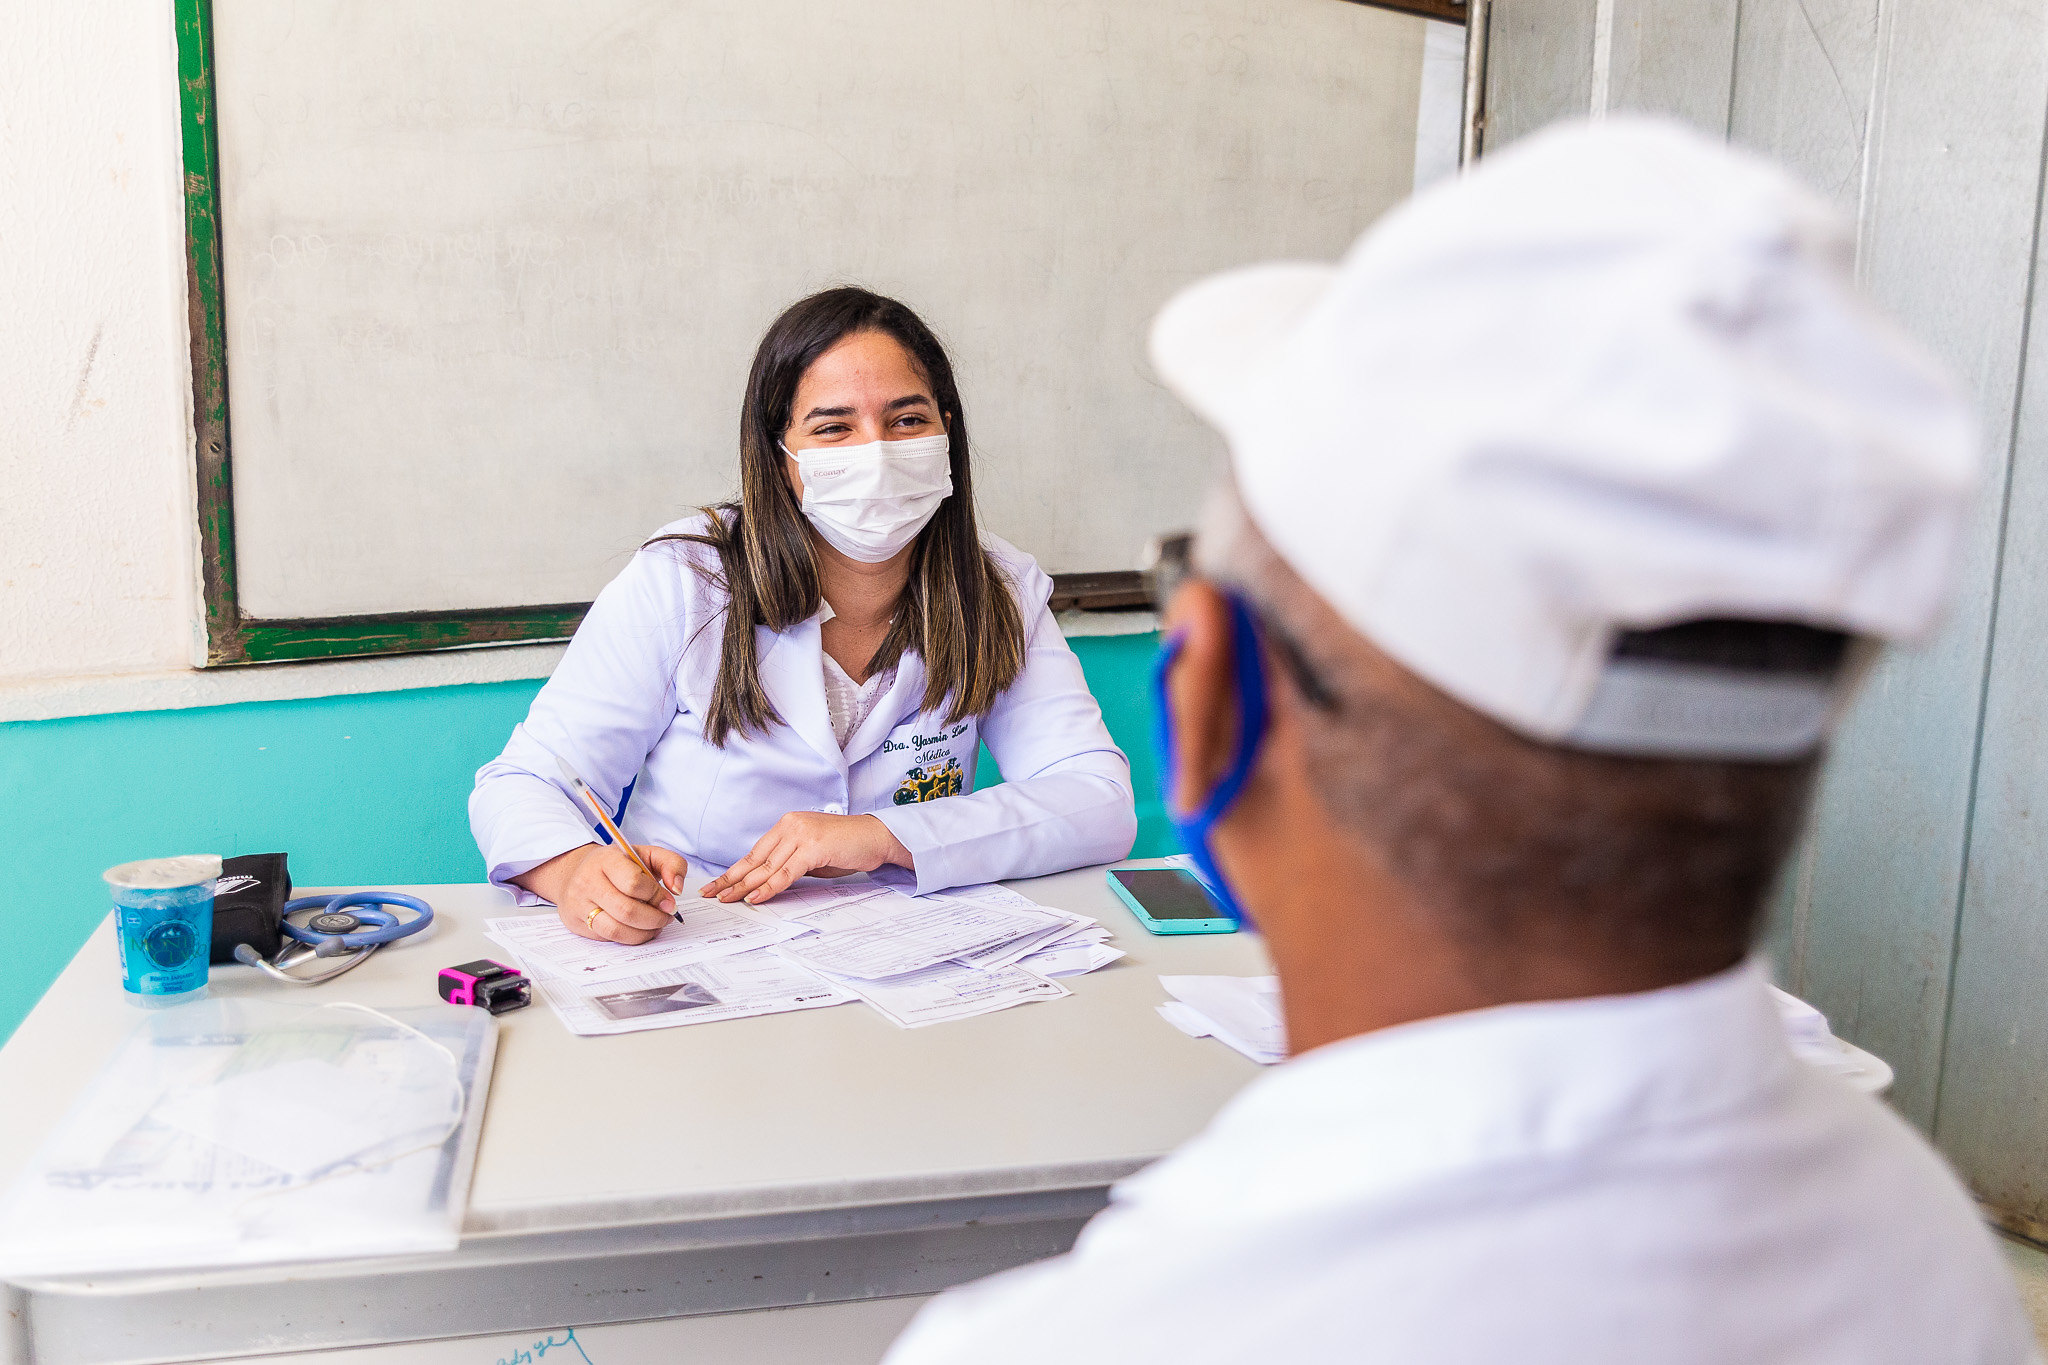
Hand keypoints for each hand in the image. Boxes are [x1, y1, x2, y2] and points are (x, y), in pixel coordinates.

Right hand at [514, 842, 688, 943]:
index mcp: (606, 860)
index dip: (657, 897)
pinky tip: (638, 930)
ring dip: (643, 933)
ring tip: (655, 926)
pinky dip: (629, 938)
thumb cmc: (617, 864)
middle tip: (666, 917)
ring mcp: (579, 904)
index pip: (634, 883)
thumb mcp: (646, 854)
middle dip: (654, 919)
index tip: (670, 902)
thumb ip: (671, 863)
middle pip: (626, 911)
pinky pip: (607, 938)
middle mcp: (588, 881)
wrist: (577, 870)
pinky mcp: (576, 923)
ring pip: (616, 929)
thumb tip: (677, 889)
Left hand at [700, 813, 912, 905]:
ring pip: (766, 867)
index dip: (734, 871)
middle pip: (755, 859)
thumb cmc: (848, 847)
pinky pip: (785, 873)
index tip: (717, 884)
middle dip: (731, 879)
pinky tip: (754, 897)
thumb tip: (768, 882)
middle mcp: (790, 826)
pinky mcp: (813, 847)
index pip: (755, 852)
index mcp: (787, 824)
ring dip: (744, 886)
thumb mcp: (812, 854)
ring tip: (726, 900)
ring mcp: (801, 835)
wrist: (877, 837)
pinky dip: (769, 887)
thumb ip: (790, 862)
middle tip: (711, 894)